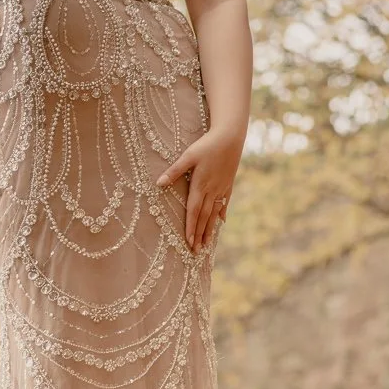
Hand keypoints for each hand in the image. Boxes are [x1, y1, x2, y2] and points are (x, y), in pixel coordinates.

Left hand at [156, 128, 242, 251]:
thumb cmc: (206, 145)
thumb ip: (174, 171)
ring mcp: (222, 188)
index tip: (188, 242)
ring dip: (210, 229)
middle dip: (200, 234)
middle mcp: (212, 190)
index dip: (191, 227)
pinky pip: (224, 203)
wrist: (230, 137)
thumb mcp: (188, 156)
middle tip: (197, 251)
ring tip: (207, 243)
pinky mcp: (228, 183)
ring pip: (215, 213)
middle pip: (204, 217)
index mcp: (200, 185)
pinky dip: (221, 213)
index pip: (194, 211)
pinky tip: (221, 222)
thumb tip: (158, 183)